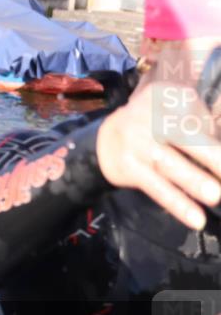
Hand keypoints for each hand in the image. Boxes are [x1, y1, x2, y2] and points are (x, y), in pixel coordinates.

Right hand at [97, 81, 220, 229]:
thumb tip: (219, 151)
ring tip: (215, 195)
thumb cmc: (151, 125)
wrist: (104, 140)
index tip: (215, 145)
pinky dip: (177, 204)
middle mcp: (145, 116)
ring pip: (168, 164)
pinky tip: (195, 218)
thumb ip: (198, 121)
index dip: (208, 126)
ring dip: (194, 181)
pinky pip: (156, 188)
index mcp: (161, 96)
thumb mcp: (170, 109)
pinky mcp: (128, 167)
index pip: (191, 109)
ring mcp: (135, 143)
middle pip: (182, 136)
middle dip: (210, 154)